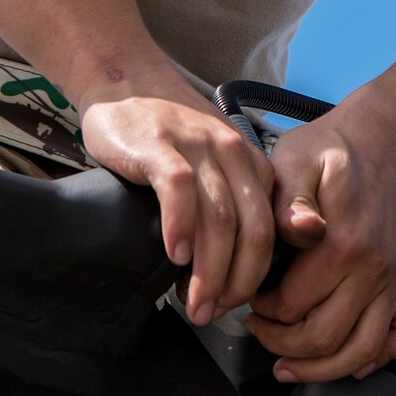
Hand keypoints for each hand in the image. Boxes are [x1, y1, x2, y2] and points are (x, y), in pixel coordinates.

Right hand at [77, 76, 276, 326]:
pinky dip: (181, 228)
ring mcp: (198, 147)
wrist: (126, 80)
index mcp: (251, 165)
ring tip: (193, 303)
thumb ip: (226, 205)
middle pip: (252, 230)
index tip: (233, 305)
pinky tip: (174, 257)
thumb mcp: (210, 166)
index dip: (255, 275)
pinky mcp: (160, 145)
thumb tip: (224, 276)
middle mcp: (233, 154)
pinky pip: (180, 191)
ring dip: (208, 269)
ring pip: (220, 218)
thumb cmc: (166, 135)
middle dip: (236, 281)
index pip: (269, 230)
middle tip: (212, 314)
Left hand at [244, 113, 395, 382]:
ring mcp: (393, 280)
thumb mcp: (295, 162)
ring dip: (320, 367)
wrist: (373, 147)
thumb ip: (289, 199)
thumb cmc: (327, 155)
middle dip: (281, 343)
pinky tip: (347, 355)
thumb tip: (300, 228)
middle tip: (259, 326)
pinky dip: (378, 358)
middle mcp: (374, 267)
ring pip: (361, 352)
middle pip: (324, 338)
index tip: (249, 298)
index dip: (261, 310)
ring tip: (288, 359)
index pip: (293, 307)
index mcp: (343, 242)